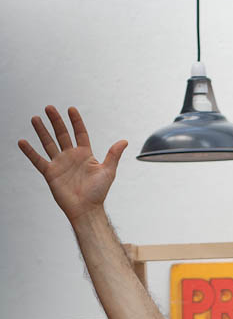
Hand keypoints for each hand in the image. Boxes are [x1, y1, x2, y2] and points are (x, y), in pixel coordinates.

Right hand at [18, 106, 126, 224]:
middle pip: (62, 134)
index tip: (71, 109)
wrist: (86, 209)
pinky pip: (38, 160)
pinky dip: (30, 152)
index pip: (80, 133)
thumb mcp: (108, 172)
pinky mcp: (50, 173)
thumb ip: (113, 155)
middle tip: (49, 108)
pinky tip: (22, 142)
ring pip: (48, 143)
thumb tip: (124, 141)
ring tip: (35, 118)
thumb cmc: (98, 193)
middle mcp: (71, 157)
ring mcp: (60, 164)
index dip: (76, 121)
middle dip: (56, 121)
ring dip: (41, 131)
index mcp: (85, 154)